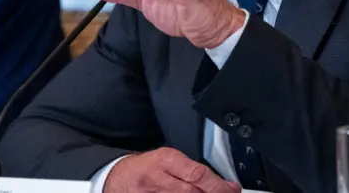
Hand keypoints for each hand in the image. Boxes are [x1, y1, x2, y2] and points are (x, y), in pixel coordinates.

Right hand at [104, 148, 240, 192]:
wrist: (116, 179)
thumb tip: (221, 183)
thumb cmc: (145, 169)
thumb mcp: (166, 159)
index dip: (218, 185)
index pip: (197, 174)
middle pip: (193, 192)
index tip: (232, 189)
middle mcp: (159, 179)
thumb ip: (190, 170)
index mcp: (165, 160)